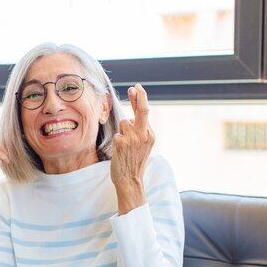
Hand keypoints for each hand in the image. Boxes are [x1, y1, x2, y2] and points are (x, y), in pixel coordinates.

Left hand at [110, 84, 154, 214]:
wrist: (130, 180)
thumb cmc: (133, 162)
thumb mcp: (142, 145)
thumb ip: (139, 130)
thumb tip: (131, 116)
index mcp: (150, 134)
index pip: (145, 112)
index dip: (140, 98)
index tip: (136, 88)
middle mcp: (144, 135)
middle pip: (142, 110)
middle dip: (139, 96)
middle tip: (134, 87)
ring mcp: (133, 139)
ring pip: (124, 122)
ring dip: (122, 130)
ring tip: (124, 145)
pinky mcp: (122, 143)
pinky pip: (117, 134)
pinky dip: (117, 140)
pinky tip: (120, 151)